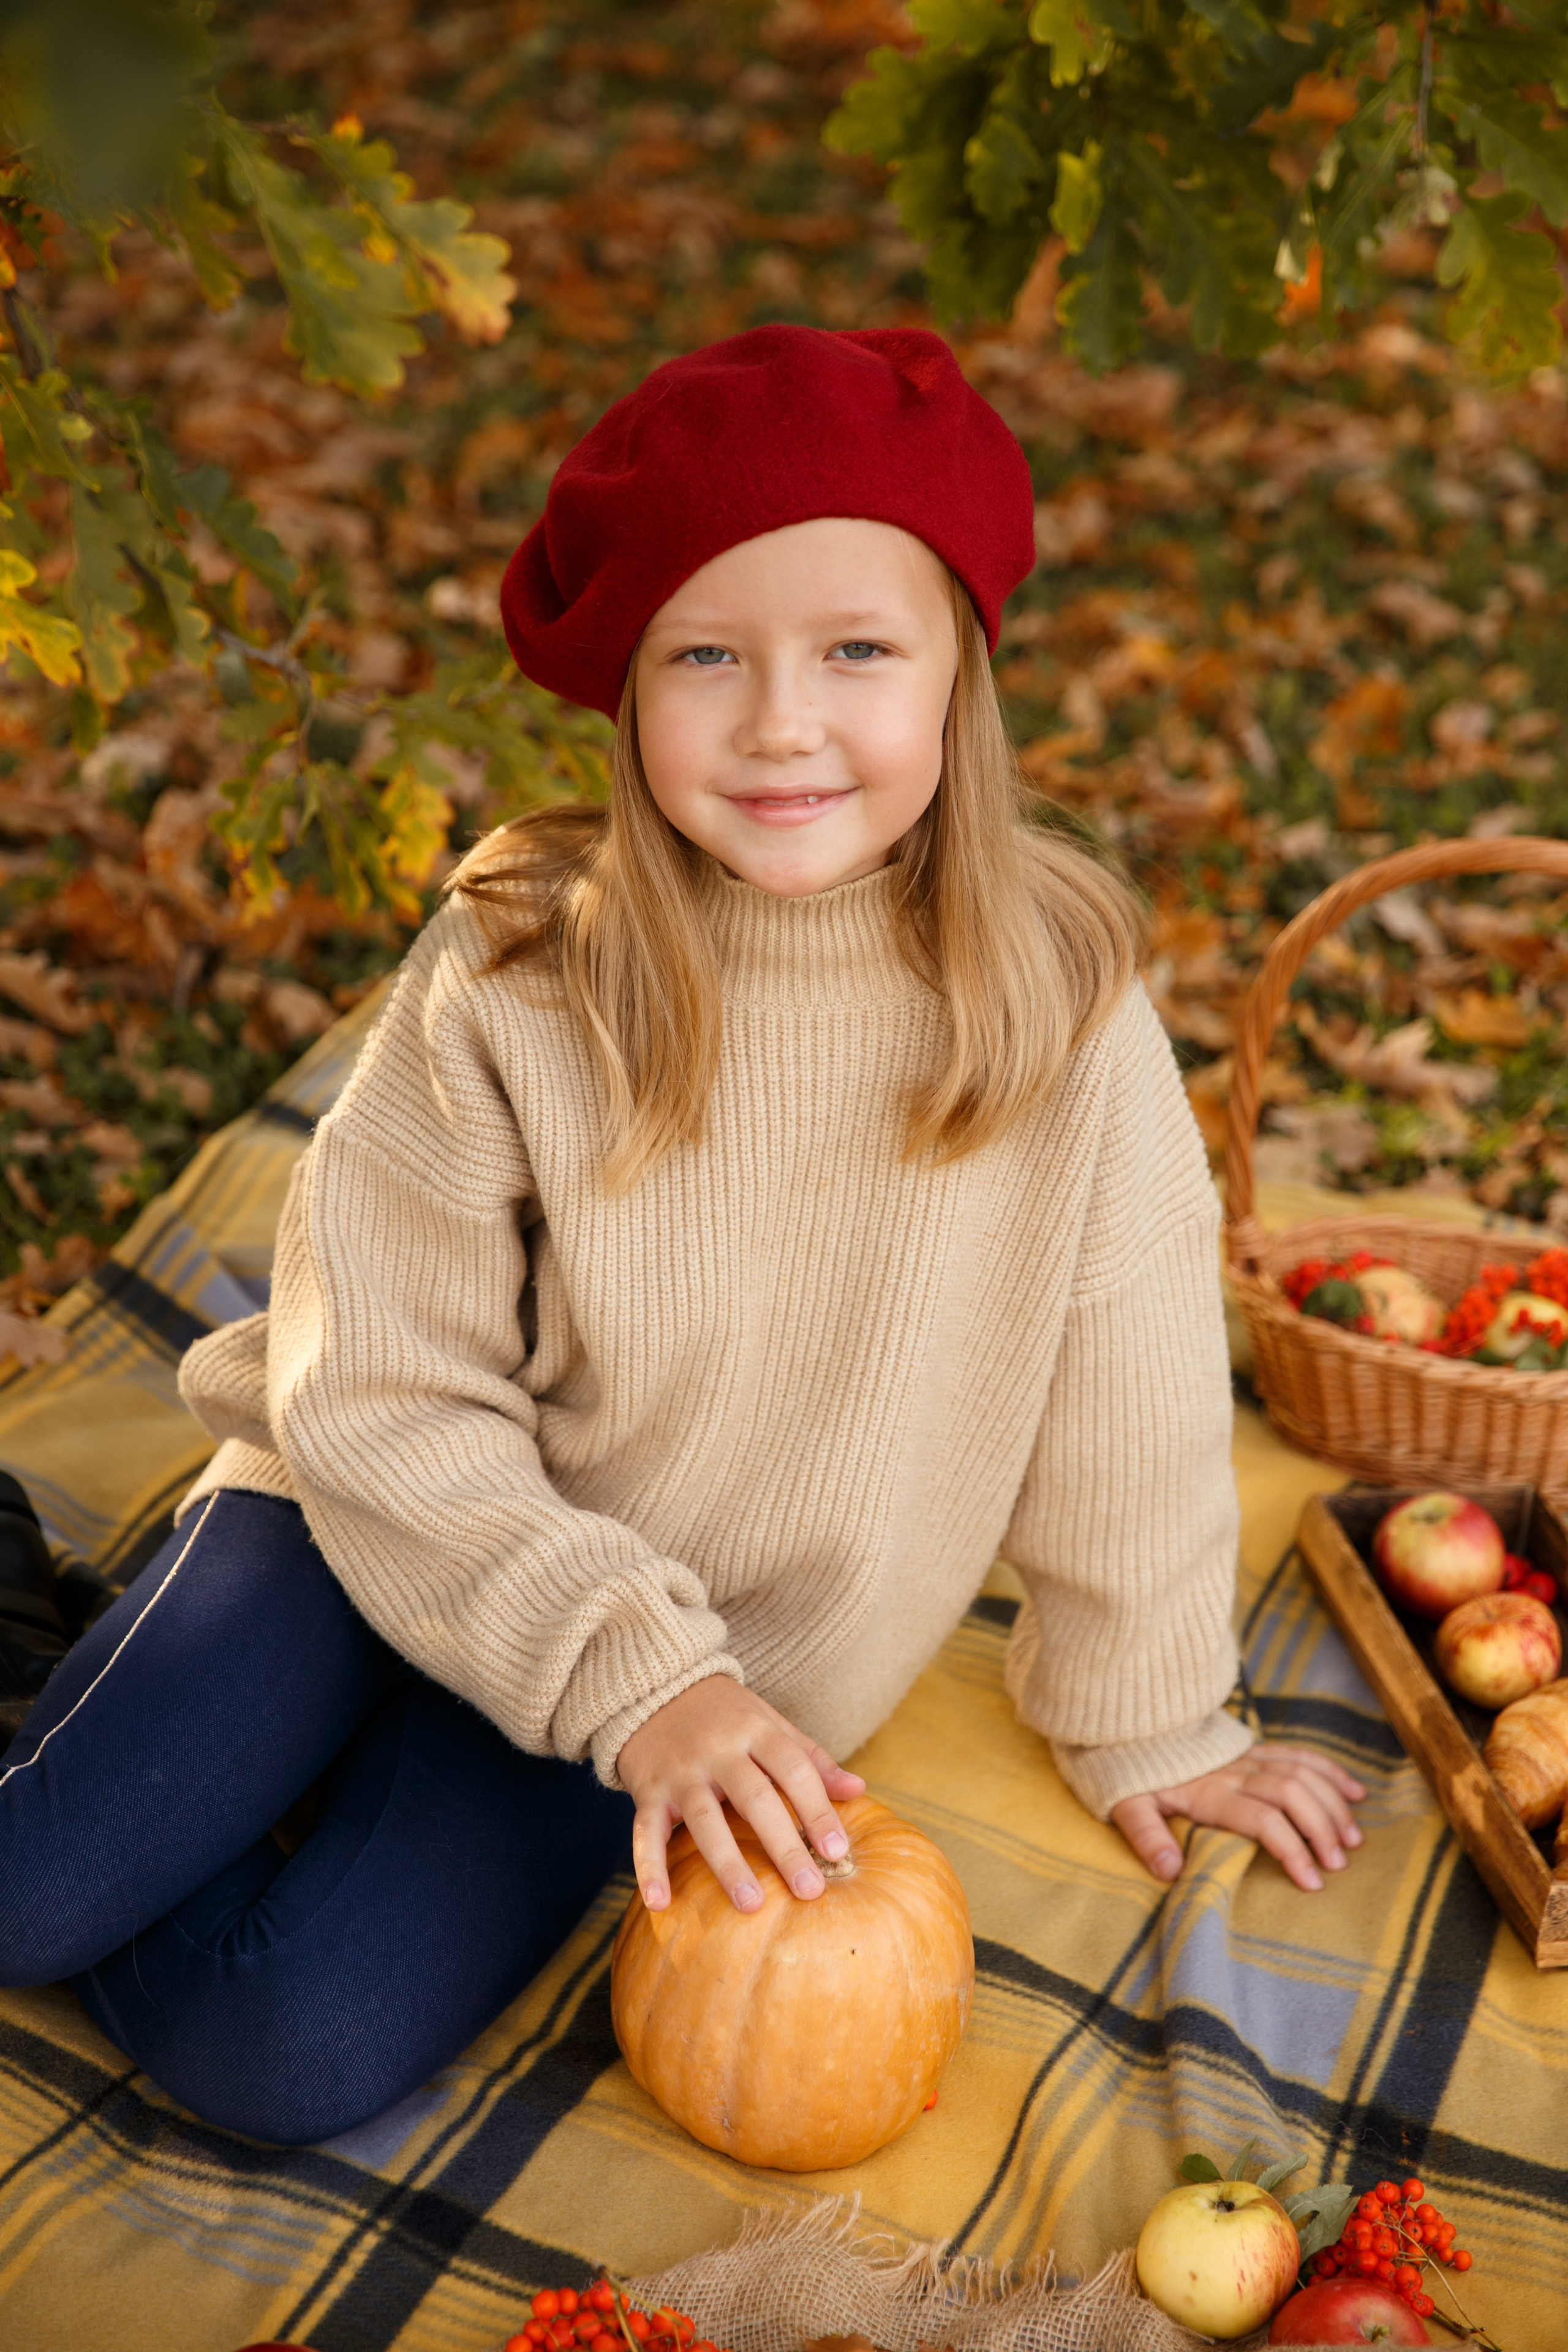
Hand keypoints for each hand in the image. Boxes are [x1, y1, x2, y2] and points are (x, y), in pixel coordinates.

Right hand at [617, 1674, 865, 1915]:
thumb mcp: (768, 1723)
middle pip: (755, 1799)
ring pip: (704, 1819)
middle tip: (809, 1890)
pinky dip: (648, 1867)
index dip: (818, 1810)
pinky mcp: (647, 1790)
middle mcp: (718, 1750)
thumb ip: (810, 1757)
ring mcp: (681, 1772)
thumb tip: (859, 1789)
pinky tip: (659, 1902)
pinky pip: (645, 1831)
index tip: (839, 1852)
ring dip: (727, 1864)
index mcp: (755, 1730)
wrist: (653, 1687)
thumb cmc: (723, 1714)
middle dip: (783, 1846)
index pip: (794, 1769)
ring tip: (751, 1905)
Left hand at [1110, 1743, 1365, 1891]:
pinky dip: (1329, 1771)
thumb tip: (1169, 1871)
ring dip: (1332, 1804)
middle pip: (1292, 1795)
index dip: (1291, 1850)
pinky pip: (1299, 1753)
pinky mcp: (1254, 1747)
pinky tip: (1354, 1792)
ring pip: (1302, 1773)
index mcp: (1209, 1793)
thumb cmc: (1130, 1773)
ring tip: (1353, 1839)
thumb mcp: (1126, 1805)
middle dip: (1322, 1829)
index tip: (1311, 1882)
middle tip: (1338, 1865)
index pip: (1263, 1820)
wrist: (1131, 1724)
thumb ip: (1146, 1837)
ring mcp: (1248, 1756)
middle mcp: (1236, 1772)